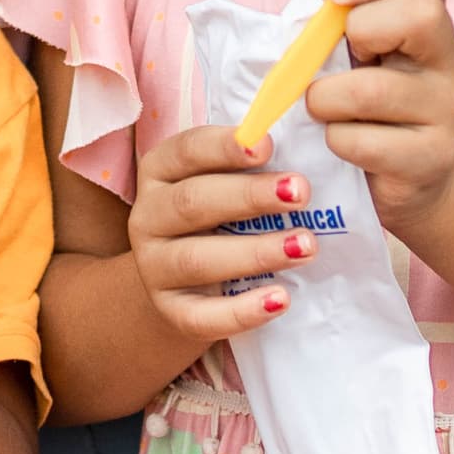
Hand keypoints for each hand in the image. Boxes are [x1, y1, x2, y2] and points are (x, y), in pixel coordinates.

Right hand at [126, 122, 309, 344]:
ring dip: (254, 252)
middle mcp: (148, 216)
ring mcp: (154, 267)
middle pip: (192, 202)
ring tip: (305, 246)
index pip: (187, 151)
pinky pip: (201, 316)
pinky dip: (242, 310)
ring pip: (196, 259)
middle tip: (302, 193)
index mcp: (161, 172)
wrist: (188, 283)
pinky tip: (281, 299)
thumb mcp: (228, 183)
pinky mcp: (171, 311)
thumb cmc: (222, 217)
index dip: (225, 147)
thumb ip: (254, 163)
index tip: (268, 145)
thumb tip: (306, 138)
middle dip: (249, 196)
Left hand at [306, 0, 453, 232]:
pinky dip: (335, 141)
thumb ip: (343, 5)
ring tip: (323, 109)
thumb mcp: (354, 50)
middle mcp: (448, 61)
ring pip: (372, 89)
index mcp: (430, 23)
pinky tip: (341, 146)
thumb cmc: (368, 106)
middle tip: (344, 58)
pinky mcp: (430, 159)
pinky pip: (363, 141)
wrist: (404, 182)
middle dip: (360, 30)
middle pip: (420, 14)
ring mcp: (446, 112)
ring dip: (326, 98)